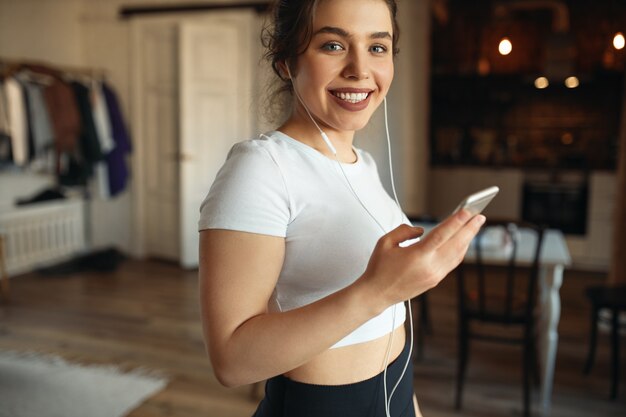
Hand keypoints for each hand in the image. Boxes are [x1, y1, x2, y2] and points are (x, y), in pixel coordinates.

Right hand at [360, 209, 484, 307]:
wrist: (377, 294)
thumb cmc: (379, 268)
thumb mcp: (385, 242)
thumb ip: (404, 231)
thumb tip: (421, 230)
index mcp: (418, 256)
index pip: (442, 235)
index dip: (456, 221)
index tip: (468, 211)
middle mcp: (430, 267)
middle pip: (456, 244)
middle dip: (470, 229)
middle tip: (479, 215)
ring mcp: (434, 276)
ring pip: (457, 255)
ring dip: (467, 239)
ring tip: (474, 226)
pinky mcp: (435, 281)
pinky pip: (452, 263)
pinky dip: (460, 250)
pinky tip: (462, 242)